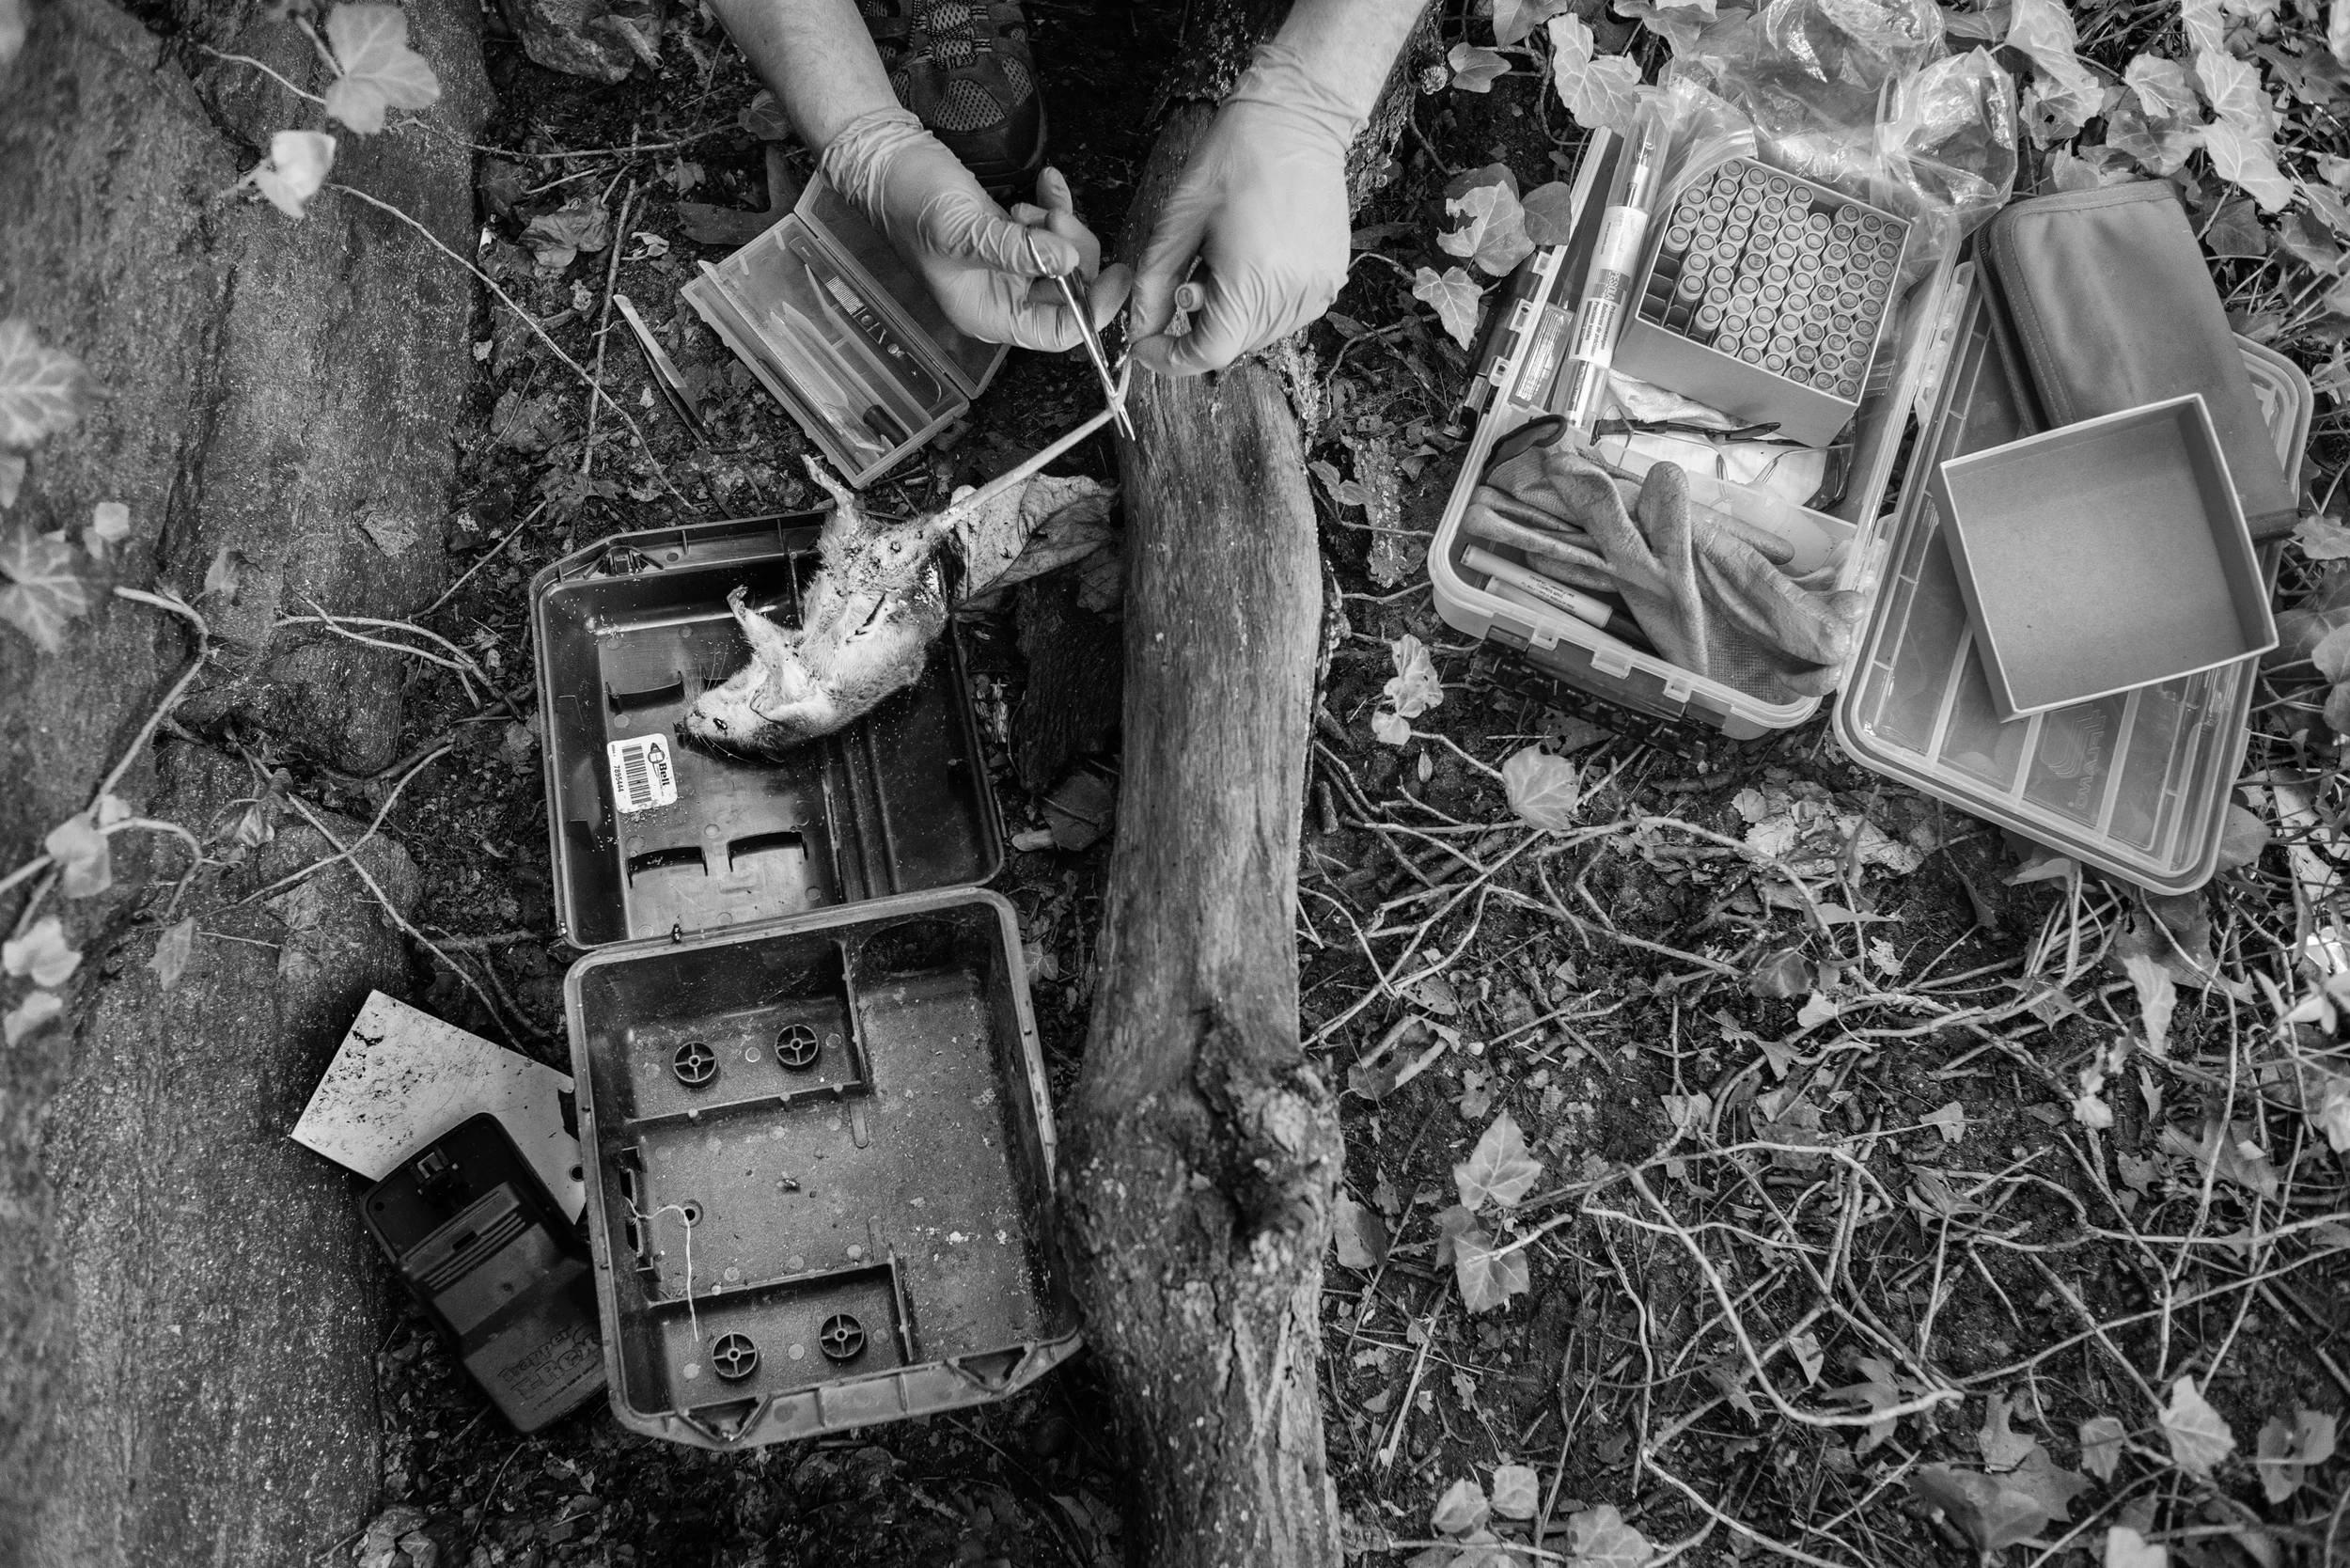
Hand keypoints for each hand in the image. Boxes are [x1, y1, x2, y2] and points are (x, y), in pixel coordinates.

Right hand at [821, 110, 1128, 352]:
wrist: (889, 163)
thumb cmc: (913, 203)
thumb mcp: (965, 230)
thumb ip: (1017, 250)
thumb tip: (1066, 261)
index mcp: (991, 316)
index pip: (1058, 333)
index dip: (1093, 310)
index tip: (1118, 276)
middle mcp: (1005, 298)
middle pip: (1071, 292)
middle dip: (1072, 252)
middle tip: (1051, 218)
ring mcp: (1012, 267)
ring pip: (1068, 258)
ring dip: (1062, 226)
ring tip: (1031, 205)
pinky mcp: (1016, 237)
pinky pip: (1056, 229)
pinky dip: (1057, 205)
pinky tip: (1047, 182)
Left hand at [1130, 46, 1363, 376]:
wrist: (1296, 119)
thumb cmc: (1233, 159)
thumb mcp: (1178, 220)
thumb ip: (1155, 284)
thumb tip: (1139, 331)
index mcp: (1252, 281)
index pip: (1207, 353)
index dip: (1169, 358)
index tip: (1145, 345)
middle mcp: (1292, 295)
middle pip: (1232, 345)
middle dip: (1198, 329)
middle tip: (1187, 281)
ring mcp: (1319, 290)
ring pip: (1258, 335)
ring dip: (1230, 316)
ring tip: (1224, 261)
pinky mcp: (1332, 279)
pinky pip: (1285, 314)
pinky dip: (1258, 304)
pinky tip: (1252, 260)